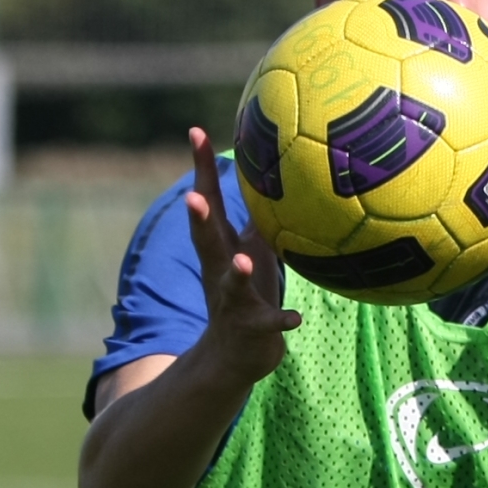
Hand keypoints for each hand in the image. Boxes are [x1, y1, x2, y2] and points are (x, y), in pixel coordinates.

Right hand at [184, 128, 301, 384]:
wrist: (233, 355)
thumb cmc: (248, 292)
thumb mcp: (251, 248)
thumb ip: (256, 214)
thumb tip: (274, 171)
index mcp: (221, 246)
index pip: (208, 200)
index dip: (200, 168)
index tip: (194, 132)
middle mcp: (220, 269)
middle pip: (206, 239)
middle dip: (199, 217)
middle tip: (192, 195)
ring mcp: (233, 299)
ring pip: (232, 283)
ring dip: (236, 271)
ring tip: (243, 259)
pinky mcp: (252, 327)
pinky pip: (268, 322)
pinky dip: (280, 319)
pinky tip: (295, 318)